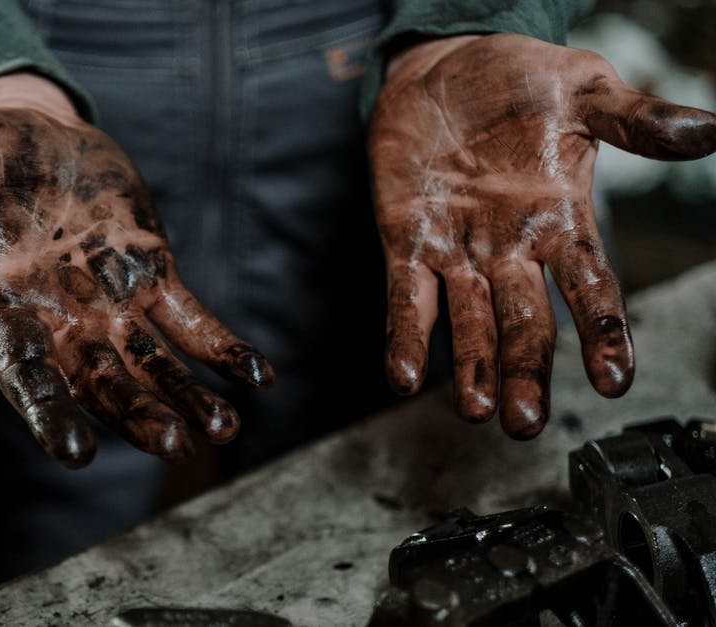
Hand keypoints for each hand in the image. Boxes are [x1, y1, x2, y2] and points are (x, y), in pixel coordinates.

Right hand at [0, 74, 273, 467]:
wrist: (25, 134)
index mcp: (9, 310)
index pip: (28, 374)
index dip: (51, 412)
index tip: (76, 452)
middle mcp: (64, 320)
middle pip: (104, 382)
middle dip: (137, 413)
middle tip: (172, 444)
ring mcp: (112, 301)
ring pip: (154, 363)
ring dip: (186, 395)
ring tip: (223, 429)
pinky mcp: (152, 273)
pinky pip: (193, 321)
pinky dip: (222, 348)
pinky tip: (257, 377)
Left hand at [370, 34, 715, 437]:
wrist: (445, 63)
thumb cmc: (520, 81)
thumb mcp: (584, 92)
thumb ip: (636, 120)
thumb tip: (707, 130)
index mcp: (562, 220)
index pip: (591, 288)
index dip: (603, 334)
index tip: (614, 380)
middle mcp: (512, 249)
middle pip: (525, 322)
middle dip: (526, 371)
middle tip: (526, 422)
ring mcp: (458, 251)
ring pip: (469, 322)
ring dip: (472, 368)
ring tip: (477, 412)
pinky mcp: (406, 242)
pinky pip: (406, 297)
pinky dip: (406, 336)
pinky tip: (402, 376)